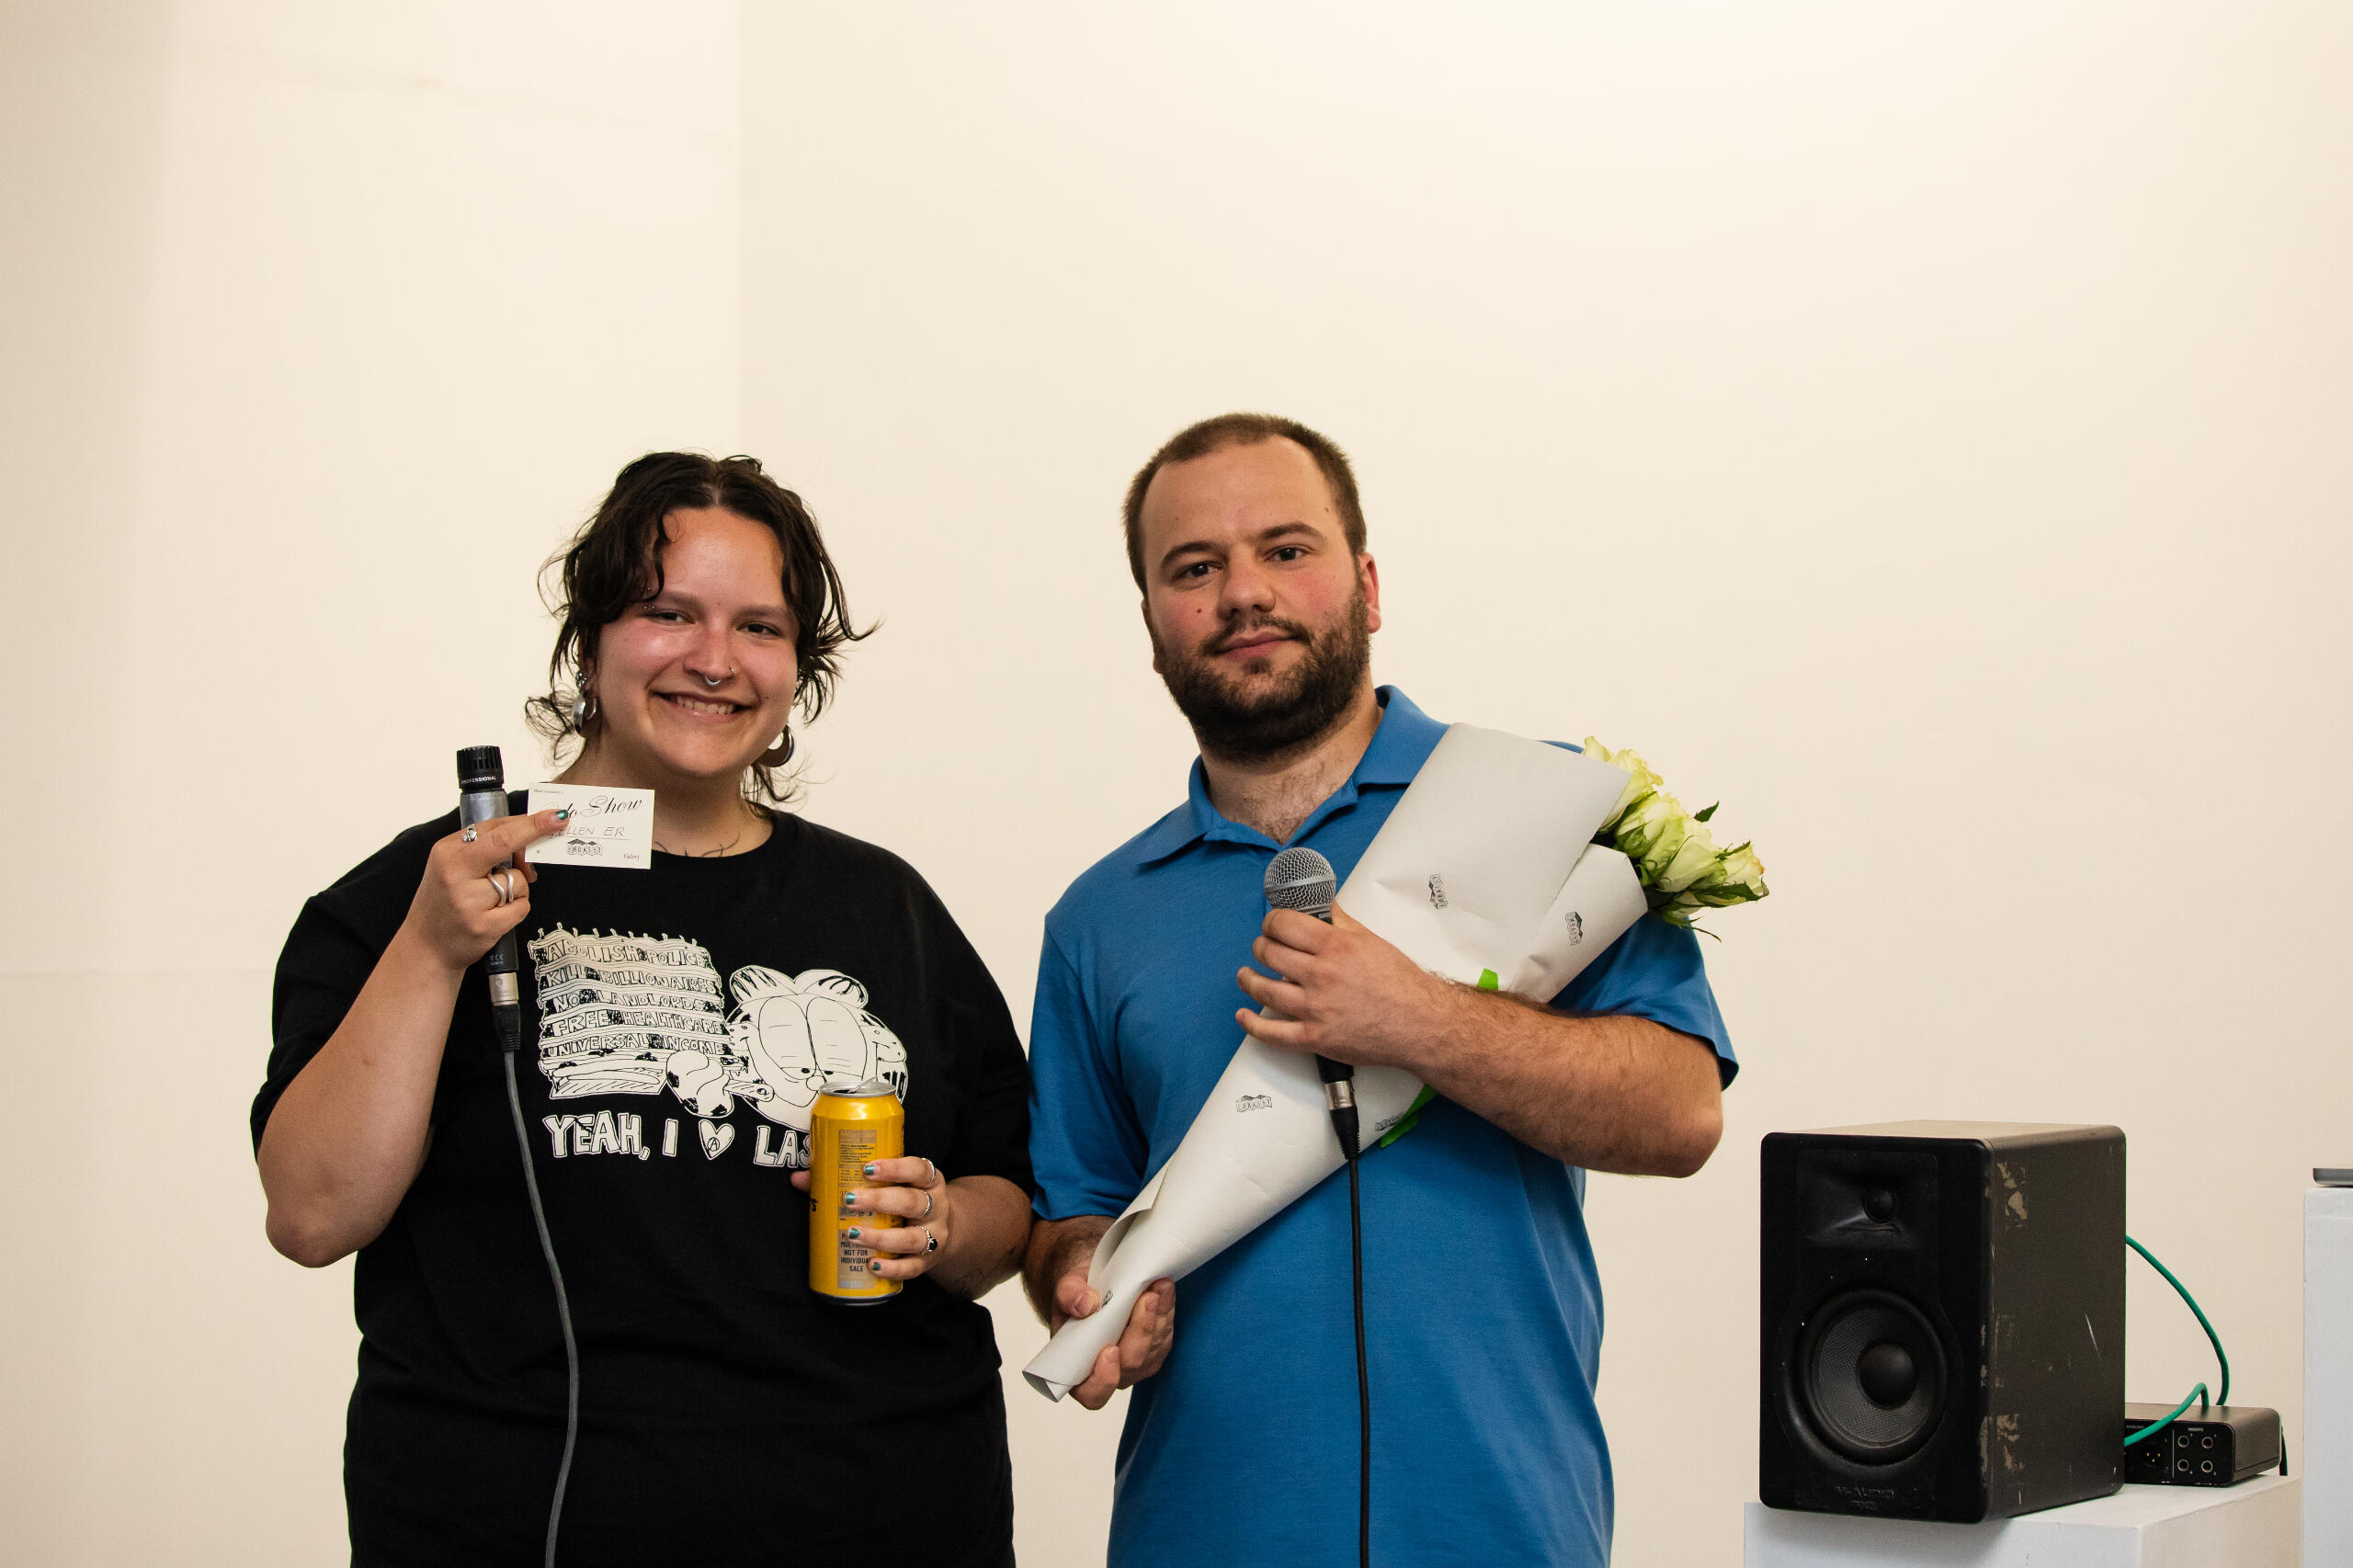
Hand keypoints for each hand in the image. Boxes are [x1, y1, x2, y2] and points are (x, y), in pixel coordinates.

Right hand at [399, 810, 565, 971]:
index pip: (493, 828)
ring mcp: (468, 901)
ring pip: (518, 881)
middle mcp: (454, 873)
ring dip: (517, 890)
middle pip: (505, 842)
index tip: (553, 814)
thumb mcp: (453, 867)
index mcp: (447, 853)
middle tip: (558, 822)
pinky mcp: (482, 925)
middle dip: (535, 829)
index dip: (527, 820)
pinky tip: (496, 916)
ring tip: (493, 902)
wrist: (426, 947)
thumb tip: (529, 839)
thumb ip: (485, 849)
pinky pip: (521, 907)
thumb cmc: (445, 903)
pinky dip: (516, 910)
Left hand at [790, 1155, 952, 1281]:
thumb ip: (849, 1178)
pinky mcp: (927, 1262)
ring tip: (853, 1234)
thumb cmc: (905, 1201)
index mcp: (929, 1182)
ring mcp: (934, 1236)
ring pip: (912, 1238)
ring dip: (881, 1237)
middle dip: (880, 1201)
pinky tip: (872, 1264)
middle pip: (913, 1202)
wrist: (939, 1231)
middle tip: (850, 1200)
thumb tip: (800, 1178)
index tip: (867, 1168)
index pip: (918, 1169)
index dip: (896, 1168)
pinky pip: (911, 1268)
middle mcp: (936, 1207)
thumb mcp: (892, 1185)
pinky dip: (891, 1268)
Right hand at [1054, 1272, 1174, 1410]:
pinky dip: (1166, 1313)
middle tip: (1148, 1297)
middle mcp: (1108, 1375)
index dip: (1104, 1379)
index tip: (1110, 1349)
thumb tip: (1087, 1304)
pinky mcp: (1153, 1351)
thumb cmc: (1077, 1296)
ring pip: (1153, 1350)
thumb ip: (1069, 1295)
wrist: (1094, 1287)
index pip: (1092, 1393)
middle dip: (1142, 1329)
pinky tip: (1165, 1292)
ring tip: (1160, 1285)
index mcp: (1077, 1370)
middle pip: (1131, 1364)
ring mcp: (1134, 1366)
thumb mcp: (1066, 1288)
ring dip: (1159, 1316)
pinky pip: (1164, 1339)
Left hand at [1235, 903, 1463, 1072]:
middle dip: (1261, 947)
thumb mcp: (1372, 940)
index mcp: (1334, 946)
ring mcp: (1315, 1008)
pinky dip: (1252, 1024)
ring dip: (1249, 980)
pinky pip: (1273, 1033)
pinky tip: (1244, 1015)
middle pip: (1269, 954)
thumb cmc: (1402, 984)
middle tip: (1263, 948)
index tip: (1272, 925)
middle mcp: (1320, 975)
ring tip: (1246, 976)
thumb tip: (1324, 905)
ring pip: (1264, 990)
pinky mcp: (1315, 1038)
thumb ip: (1342, 922)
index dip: (1272, 922)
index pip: (1284, 924)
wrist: (1421, 1024)